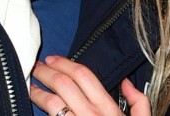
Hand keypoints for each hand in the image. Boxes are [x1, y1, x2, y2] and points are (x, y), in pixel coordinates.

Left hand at [30, 55, 150, 115]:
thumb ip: (139, 102)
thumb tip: (126, 83)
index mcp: (107, 109)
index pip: (83, 75)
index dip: (65, 63)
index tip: (52, 59)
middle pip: (63, 84)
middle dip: (47, 72)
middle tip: (36, 67)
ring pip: (52, 103)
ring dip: (38, 92)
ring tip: (30, 87)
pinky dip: (40, 113)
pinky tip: (35, 109)